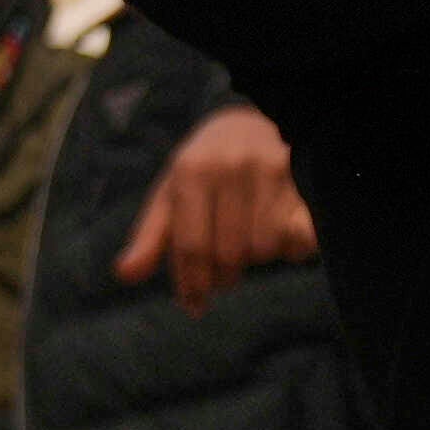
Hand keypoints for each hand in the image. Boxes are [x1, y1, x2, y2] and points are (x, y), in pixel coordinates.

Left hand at [122, 94, 318, 302]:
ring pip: (263, 250)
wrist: (253, 123)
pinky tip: (281, 237)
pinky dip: (291, 249)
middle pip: (228, 254)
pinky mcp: (304, 179)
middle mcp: (232, 166)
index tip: (193, 306)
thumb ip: (150, 237)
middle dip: (223, 276)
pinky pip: (299, 238)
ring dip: (255, 259)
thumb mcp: (171, 195)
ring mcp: (271, 170)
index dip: (192, 284)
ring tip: (248, 242)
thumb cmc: (204, 169)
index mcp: (193, 170)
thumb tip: (124, 274)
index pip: (191, 247)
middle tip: (223, 275)